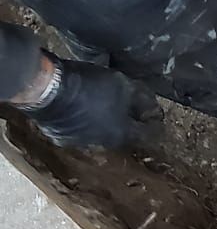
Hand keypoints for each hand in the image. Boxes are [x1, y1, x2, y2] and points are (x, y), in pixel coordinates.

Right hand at [22, 58, 159, 148]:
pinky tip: (80, 106)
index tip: (155, 112)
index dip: (154, 121)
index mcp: (122, 134)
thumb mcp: (123, 85)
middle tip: (128, 103)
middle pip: (124, 133)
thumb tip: (152, 105)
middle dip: (128, 120)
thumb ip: (141, 97)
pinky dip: (84, 120)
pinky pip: (79, 129)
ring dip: (105, 120)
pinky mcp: (61, 137)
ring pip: (100, 132)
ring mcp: (80, 142)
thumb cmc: (90, 87)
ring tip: (102, 102)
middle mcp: (104, 144)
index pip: (149, 134)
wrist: (49, 90)